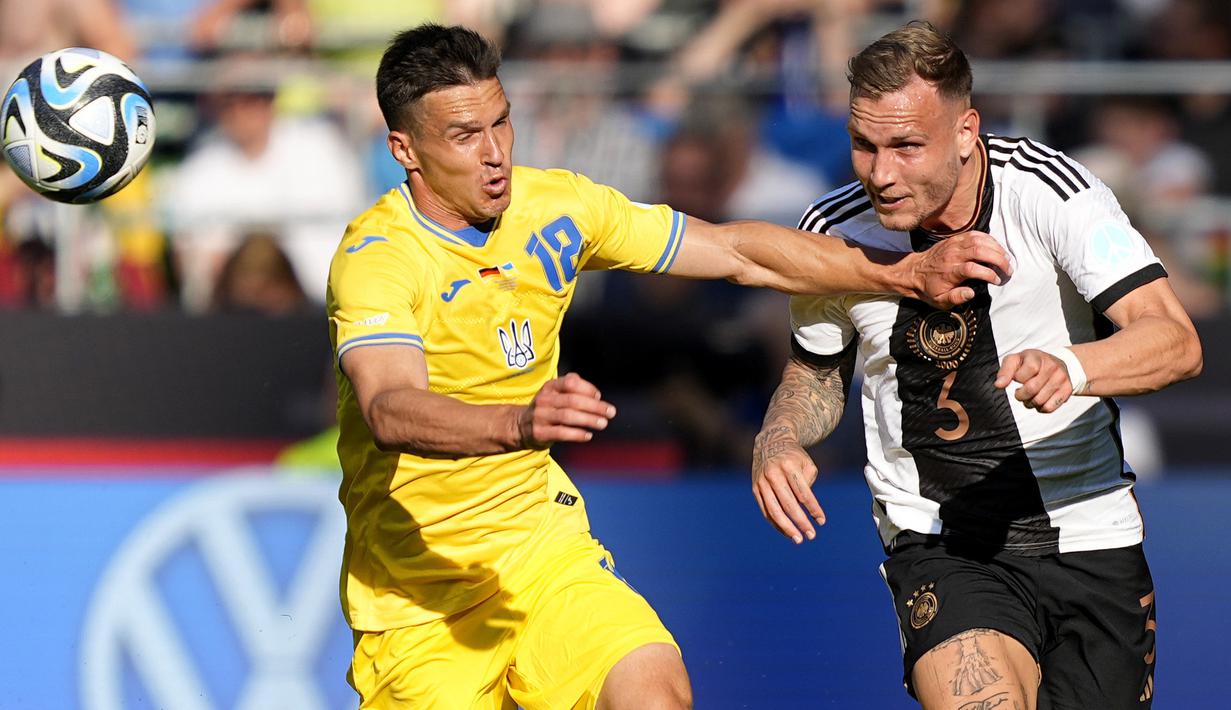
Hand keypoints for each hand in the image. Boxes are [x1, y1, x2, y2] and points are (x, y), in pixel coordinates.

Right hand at [518, 373, 615, 447]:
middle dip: (594, 407)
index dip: (587, 388)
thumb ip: (574, 389)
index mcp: (550, 386)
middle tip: (611, 412)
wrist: (520, 425)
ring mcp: (540, 416)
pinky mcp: (539, 432)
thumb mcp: (556, 393)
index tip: (599, 397)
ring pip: (567, 416)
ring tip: (603, 424)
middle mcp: (544, 399)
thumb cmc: (548, 408)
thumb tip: (596, 396)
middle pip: (572, 401)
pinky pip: (561, 433)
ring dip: (588, 420)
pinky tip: (588, 435)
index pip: (570, 382)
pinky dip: (577, 434)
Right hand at [751, 425, 824, 543]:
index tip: (822, 521)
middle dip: (801, 522)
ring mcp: (762, 482)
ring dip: (787, 528)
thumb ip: (808, 484)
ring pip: (774, 510)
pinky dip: (776, 523)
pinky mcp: (755, 489)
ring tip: (798, 539)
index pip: (803, 493)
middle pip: (788, 504)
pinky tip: (787, 532)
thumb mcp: (806, 463)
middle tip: (812, 535)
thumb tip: (805, 509)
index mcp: (789, 466)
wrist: (770, 443)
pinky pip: (765, 511)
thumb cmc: (794, 457)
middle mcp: (773, 474)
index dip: (813, 509)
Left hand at [910, 231, 1010, 308]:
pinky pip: (975, 234)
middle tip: (1008, 269)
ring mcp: (953, 245)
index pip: (973, 269)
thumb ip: (956, 298)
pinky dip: (988, 239)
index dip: (989, 274)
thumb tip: (971, 293)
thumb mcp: (939, 300)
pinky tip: (995, 248)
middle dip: (998, 259)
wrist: (913, 271)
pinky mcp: (954, 239)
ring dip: (996, 248)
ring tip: (1005, 259)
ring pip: (979, 240)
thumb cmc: (929, 288)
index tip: (997, 280)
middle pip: (979, 251)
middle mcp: (952, 256)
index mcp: (949, 272)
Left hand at [995, 349, 1072, 412]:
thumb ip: (1005, 371)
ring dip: (1029, 403)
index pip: (1022, 374)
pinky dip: (1040, 408)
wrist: (1057, 363)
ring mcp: (1061, 379)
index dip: (1017, 379)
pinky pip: (1049, 408)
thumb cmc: (1031, 363)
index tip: (1017, 378)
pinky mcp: (1067, 390)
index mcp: (1036, 357)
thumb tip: (999, 385)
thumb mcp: (1015, 360)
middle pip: (1031, 389)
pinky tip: (1039, 400)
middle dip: (1020, 395)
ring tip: (1029, 396)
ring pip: (1039, 401)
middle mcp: (1052, 366)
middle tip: (1020, 393)